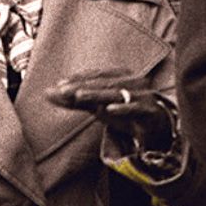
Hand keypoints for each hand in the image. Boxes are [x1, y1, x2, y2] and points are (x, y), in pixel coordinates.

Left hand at [49, 71, 174, 153]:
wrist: (157, 129)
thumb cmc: (126, 113)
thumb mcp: (99, 107)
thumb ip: (75, 100)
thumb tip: (47, 94)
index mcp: (121, 76)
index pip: (96, 75)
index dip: (77, 79)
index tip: (58, 85)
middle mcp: (132, 81)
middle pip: (103, 83)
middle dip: (81, 86)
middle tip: (62, 90)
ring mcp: (142, 95)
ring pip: (116, 93)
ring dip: (97, 94)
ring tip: (79, 96)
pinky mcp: (149, 110)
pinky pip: (135, 108)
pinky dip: (122, 108)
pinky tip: (109, 110)